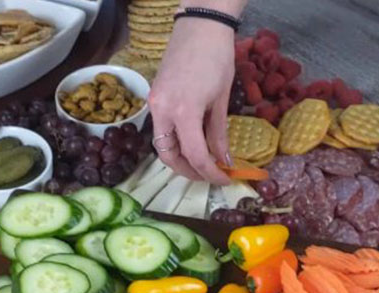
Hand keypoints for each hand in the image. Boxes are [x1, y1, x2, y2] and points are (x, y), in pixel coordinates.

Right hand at [148, 18, 234, 184]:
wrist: (199, 27)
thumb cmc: (217, 58)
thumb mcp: (222, 100)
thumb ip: (219, 134)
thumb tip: (223, 161)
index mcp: (183, 112)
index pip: (195, 155)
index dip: (210, 173)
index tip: (224, 179)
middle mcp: (162, 111)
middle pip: (169, 156)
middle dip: (189, 171)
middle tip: (209, 176)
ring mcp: (155, 104)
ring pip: (162, 144)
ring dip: (180, 158)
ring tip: (203, 162)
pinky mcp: (154, 97)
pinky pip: (161, 129)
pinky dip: (176, 141)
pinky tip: (193, 142)